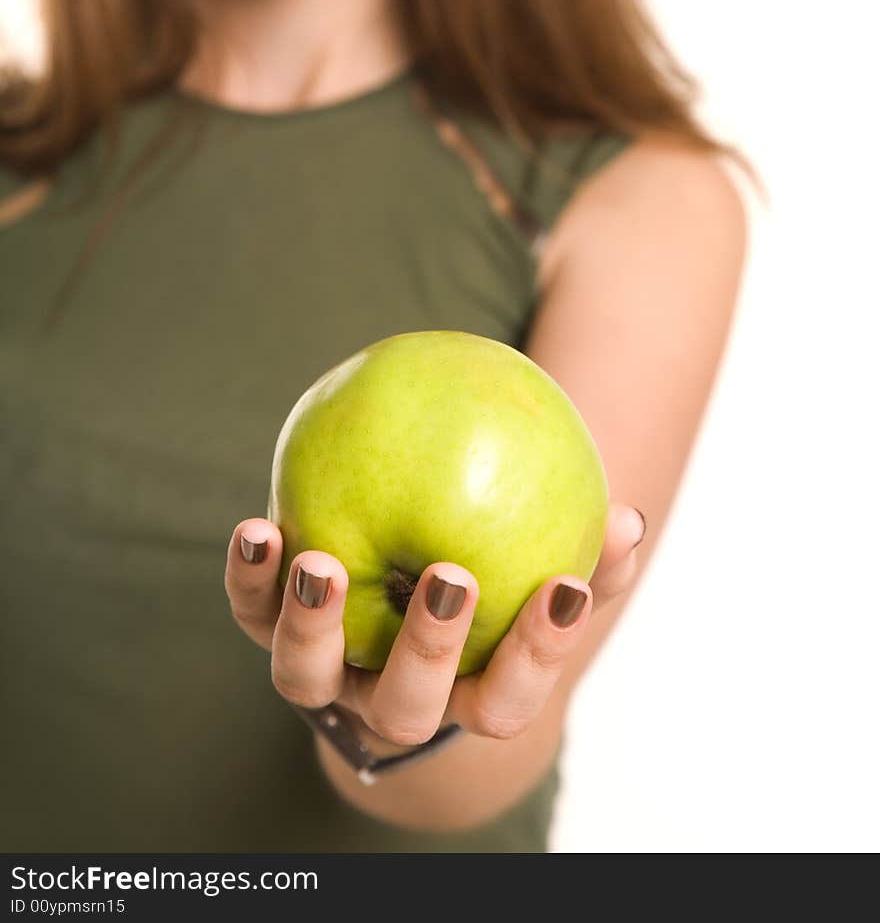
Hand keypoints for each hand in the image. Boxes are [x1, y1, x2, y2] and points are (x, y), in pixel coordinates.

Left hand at [224, 500, 644, 746]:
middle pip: (405, 706)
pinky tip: (260, 527)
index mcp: (460, 696)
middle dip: (427, 649)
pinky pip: (251, 611)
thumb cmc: (490, 584)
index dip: (537, 652)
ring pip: (306, 676)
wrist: (388, 596)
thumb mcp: (537, 572)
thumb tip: (629, 519)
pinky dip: (250, 576)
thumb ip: (584, 557)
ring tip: (321, 563)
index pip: (505, 698)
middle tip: (450, 577)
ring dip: (312, 623)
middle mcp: (389, 699)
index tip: (562, 587)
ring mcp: (324, 673)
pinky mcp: (270, 630)